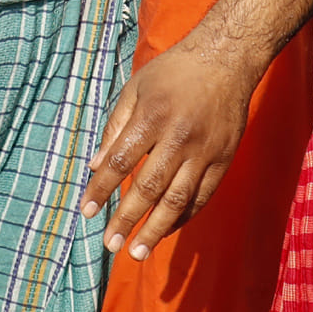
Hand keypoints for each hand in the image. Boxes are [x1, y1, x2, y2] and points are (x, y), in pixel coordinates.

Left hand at [80, 36, 257, 258]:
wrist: (226, 59)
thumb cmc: (173, 72)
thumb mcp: (135, 88)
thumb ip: (114, 127)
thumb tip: (95, 166)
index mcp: (152, 117)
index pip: (120, 162)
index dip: (100, 189)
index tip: (86, 211)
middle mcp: (178, 138)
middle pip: (148, 188)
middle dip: (126, 219)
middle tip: (109, 244)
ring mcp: (204, 152)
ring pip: (177, 200)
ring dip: (155, 230)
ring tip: (136, 252)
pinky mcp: (223, 160)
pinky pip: (201, 197)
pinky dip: (182, 218)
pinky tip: (166, 230)